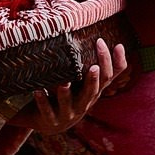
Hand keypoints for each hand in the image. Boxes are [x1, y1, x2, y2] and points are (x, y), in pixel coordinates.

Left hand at [13, 38, 127, 134]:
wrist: (49, 122)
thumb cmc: (68, 95)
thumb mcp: (82, 81)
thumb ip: (90, 62)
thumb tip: (102, 31)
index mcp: (93, 90)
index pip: (110, 76)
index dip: (116, 62)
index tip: (115, 44)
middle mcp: (84, 102)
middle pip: (93, 90)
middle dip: (94, 79)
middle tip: (95, 67)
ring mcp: (68, 112)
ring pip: (70, 103)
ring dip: (66, 93)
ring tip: (64, 83)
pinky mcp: (51, 119)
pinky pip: (47, 110)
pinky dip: (42, 101)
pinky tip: (38, 91)